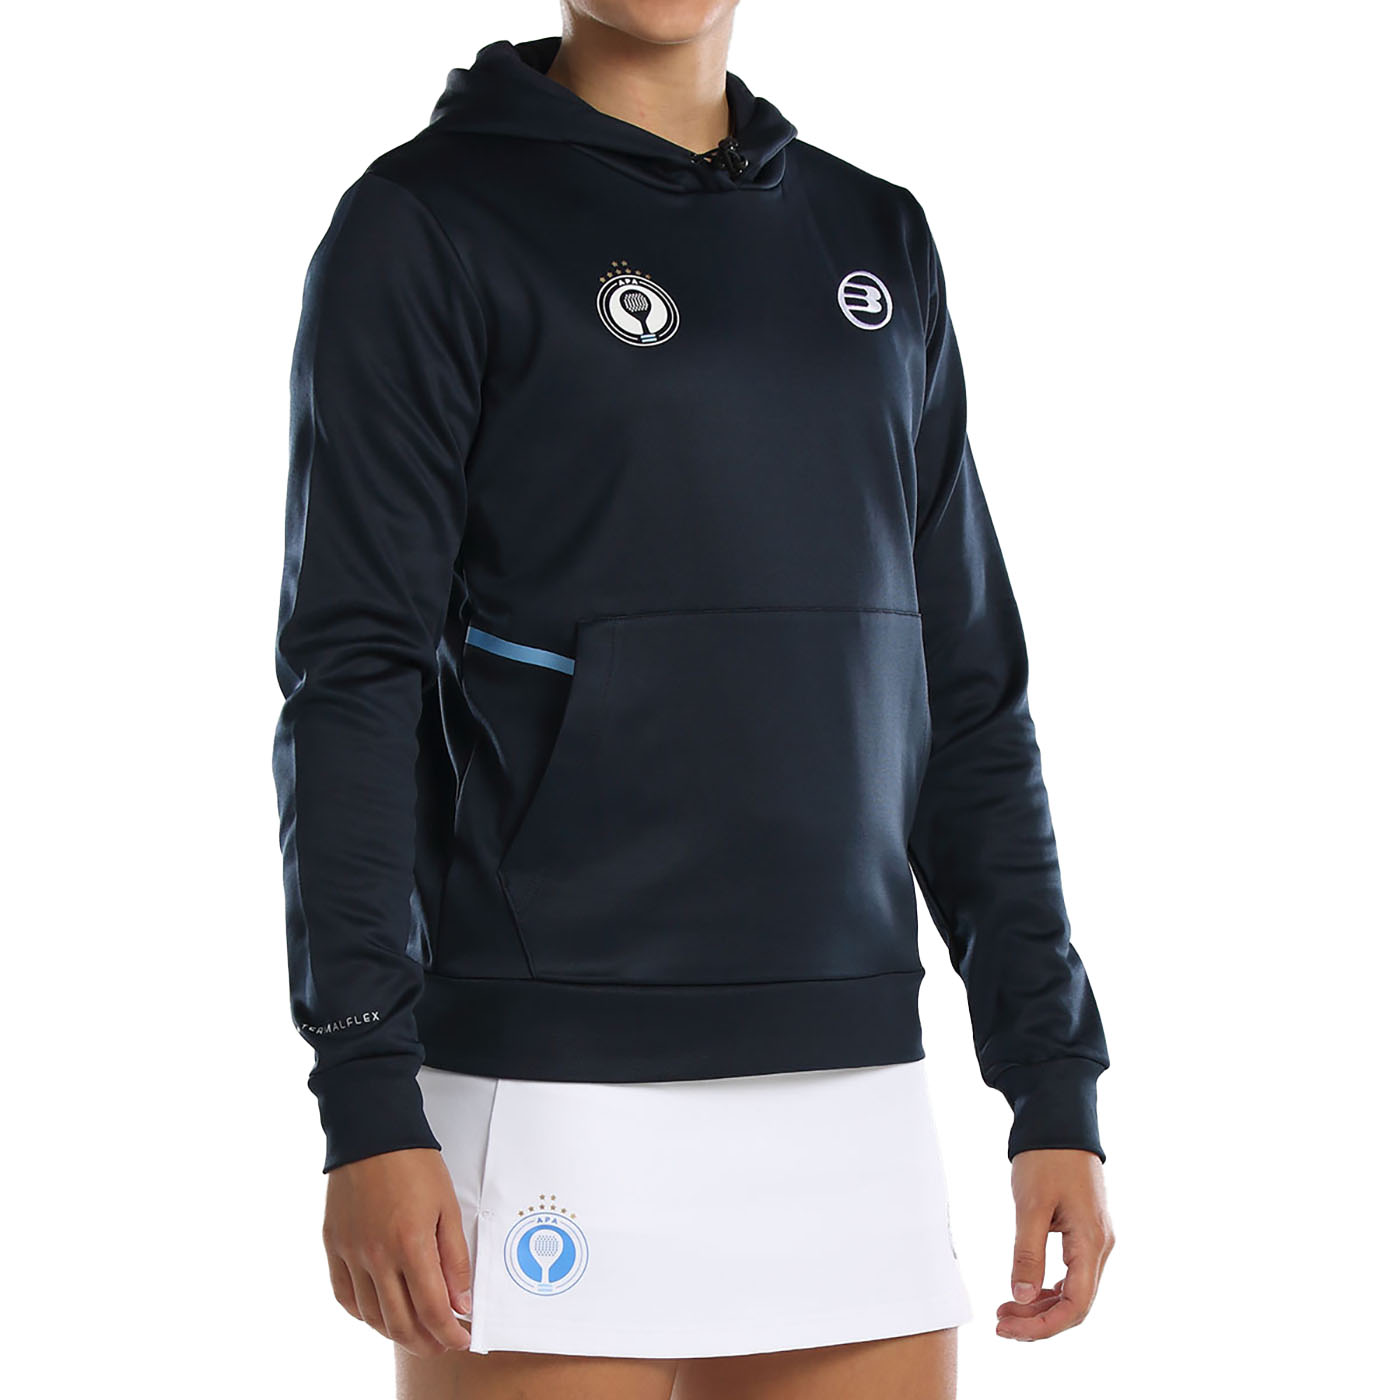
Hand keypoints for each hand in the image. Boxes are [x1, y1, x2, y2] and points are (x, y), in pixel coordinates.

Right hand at [322, 1147, 473, 1356]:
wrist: (372, 1133)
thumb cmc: (414, 1164)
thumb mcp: (447, 1207)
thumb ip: (455, 1259)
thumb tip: (461, 1303)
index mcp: (410, 1244)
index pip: (432, 1310)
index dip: (449, 1333)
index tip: (462, 1339)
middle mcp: (376, 1256)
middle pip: (401, 1322)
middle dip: (426, 1342)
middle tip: (442, 1343)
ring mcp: (351, 1253)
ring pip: (372, 1316)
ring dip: (396, 1332)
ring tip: (416, 1333)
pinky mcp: (333, 1246)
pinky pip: (345, 1296)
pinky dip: (363, 1314)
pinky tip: (379, 1314)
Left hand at [996, 1148, 1113, 1340]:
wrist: (1060, 1123)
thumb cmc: (1047, 1158)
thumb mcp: (1031, 1204)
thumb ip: (1027, 1252)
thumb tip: (1021, 1296)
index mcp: (1091, 1242)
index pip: (1076, 1305)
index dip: (1043, 1325)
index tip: (1008, 1327)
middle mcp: (1100, 1247)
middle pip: (1076, 1304)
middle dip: (1038, 1320)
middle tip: (1001, 1322)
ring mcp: (1095, 1240)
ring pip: (1074, 1291)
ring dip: (1042, 1306)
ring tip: (1006, 1308)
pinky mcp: (1085, 1232)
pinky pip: (1072, 1273)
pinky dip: (1049, 1287)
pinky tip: (1026, 1290)